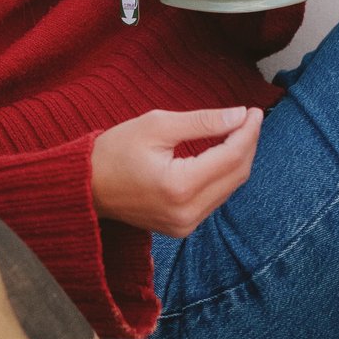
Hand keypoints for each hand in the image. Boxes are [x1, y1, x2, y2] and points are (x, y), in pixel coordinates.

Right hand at [91, 104, 260, 237]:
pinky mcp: (181, 227)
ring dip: (238, 159)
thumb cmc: (114, 151)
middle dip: (247, 144)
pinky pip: (215, 199)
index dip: (247, 131)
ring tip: (239, 131)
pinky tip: (222, 153)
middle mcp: (187, 212)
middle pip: (236, 175)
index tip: (254, 111)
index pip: (231, 157)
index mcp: (180, 186)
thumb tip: (239, 115)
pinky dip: (224, 174)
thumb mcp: (157, 125)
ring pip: (229, 188)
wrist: (84, 187)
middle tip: (249, 117)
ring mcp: (185, 224)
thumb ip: (203, 122)